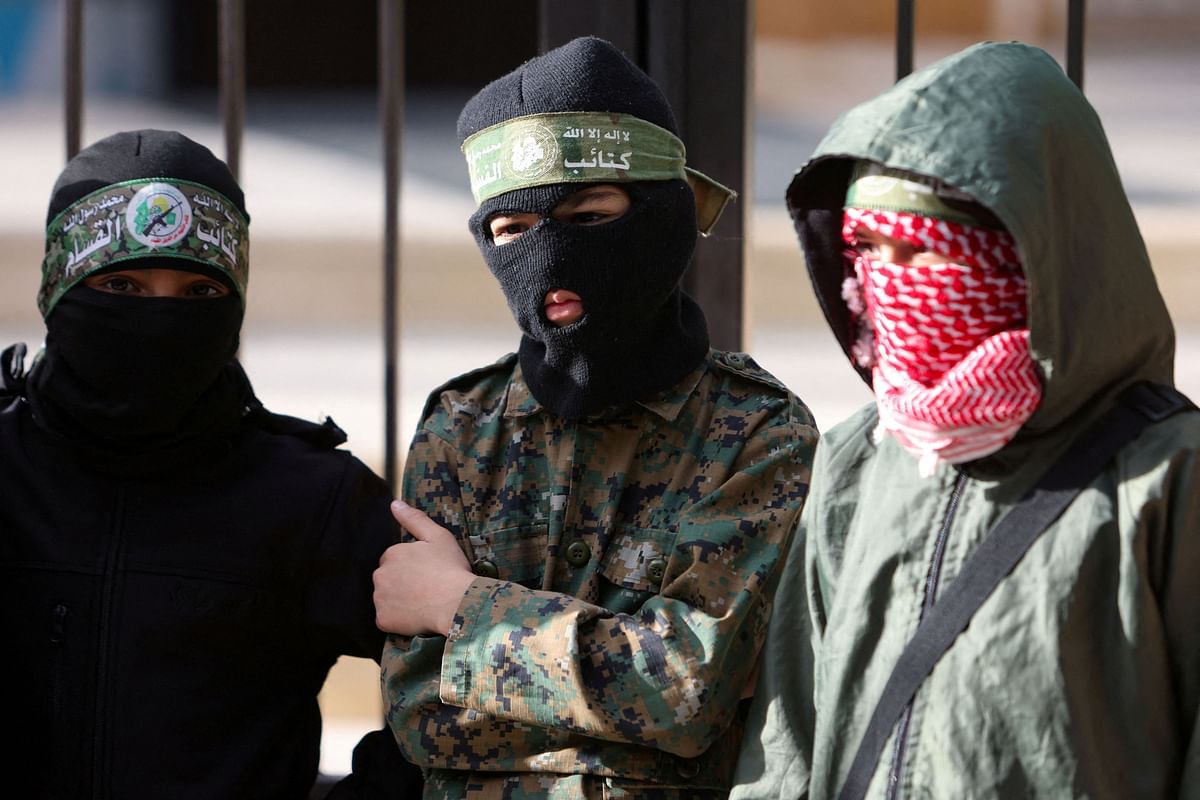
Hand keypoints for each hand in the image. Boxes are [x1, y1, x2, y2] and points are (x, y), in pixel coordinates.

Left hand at [373, 501, 476, 636]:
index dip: (411, 566)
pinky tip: (416, 616)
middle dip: (402, 582)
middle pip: (387, 578)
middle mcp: (380, 575)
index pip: (394, 559)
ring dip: (399, 600)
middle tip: (426, 588)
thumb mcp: (438, 536)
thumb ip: (414, 518)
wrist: (457, 602)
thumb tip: (394, 504)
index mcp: (392, 554)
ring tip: (423, 603)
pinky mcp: (383, 620)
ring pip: (386, 598)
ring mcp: (380, 599)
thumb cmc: (450, 568)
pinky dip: (398, 619)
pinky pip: (387, 619)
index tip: (427, 572)